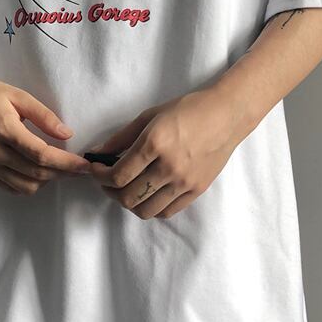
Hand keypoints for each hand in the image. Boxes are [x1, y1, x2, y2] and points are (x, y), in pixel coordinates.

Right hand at [0, 77, 92, 195]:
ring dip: (47, 181)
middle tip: (79, 169)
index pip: (41, 155)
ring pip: (25, 186)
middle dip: (63, 173)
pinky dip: (29, 185)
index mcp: (4, 129)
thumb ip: (44, 116)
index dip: (66, 163)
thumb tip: (67, 134)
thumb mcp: (18, 96)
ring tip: (60, 169)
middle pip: (36, 173)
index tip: (83, 164)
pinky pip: (10, 187)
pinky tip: (39, 173)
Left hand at [84, 87, 247, 219]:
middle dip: (110, 191)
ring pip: (145, 210)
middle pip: (128, 197)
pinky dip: (150, 207)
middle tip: (107, 180)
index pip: (118, 175)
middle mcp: (169, 167)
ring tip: (125, 189)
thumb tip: (97, 153)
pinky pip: (166, 212)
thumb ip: (121, 138)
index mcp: (154, 144)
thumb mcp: (149, 116)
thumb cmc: (187, 110)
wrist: (226, 115)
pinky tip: (147, 193)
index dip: (99, 176)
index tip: (95, 170)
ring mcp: (184, 182)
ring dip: (128, 202)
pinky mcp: (196, 190)